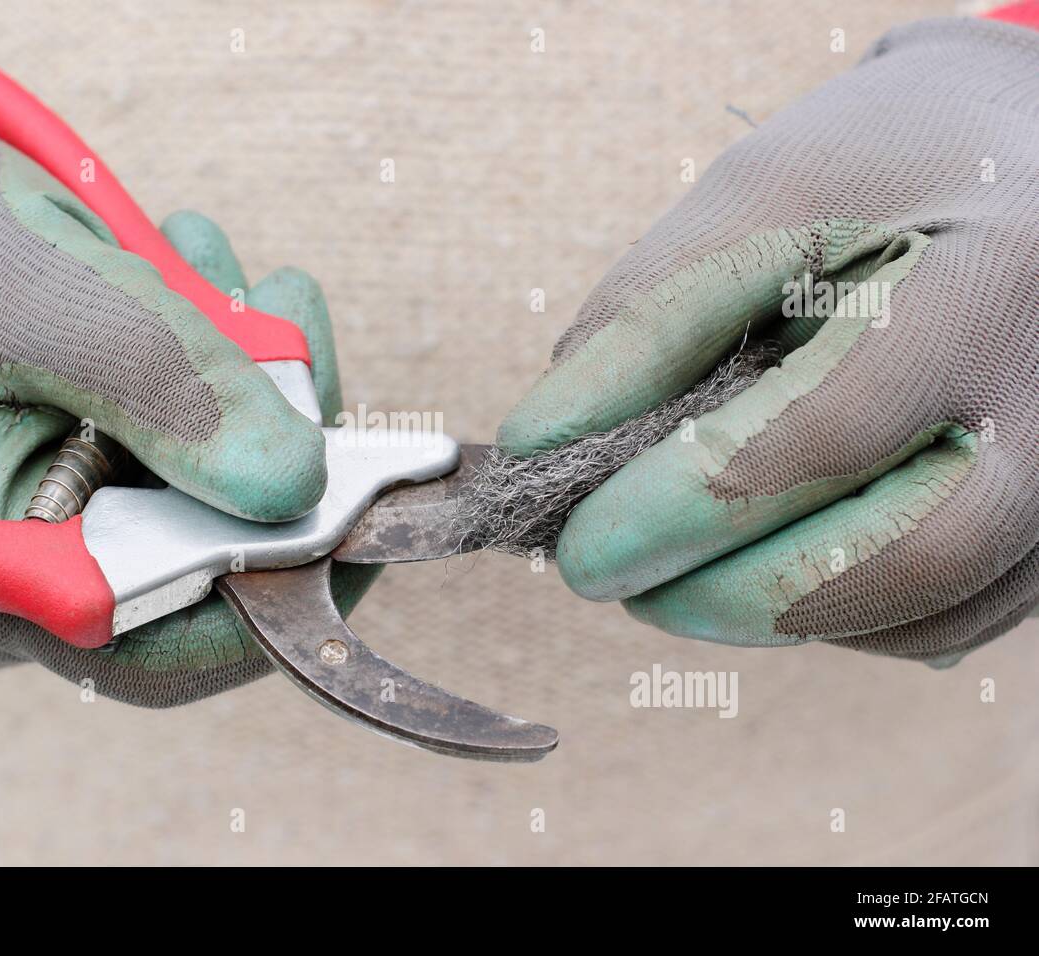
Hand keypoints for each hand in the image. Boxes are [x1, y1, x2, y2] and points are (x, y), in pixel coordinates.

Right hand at [0, 101, 377, 702]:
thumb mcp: (36, 291)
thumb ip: (169, 388)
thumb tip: (299, 481)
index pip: (158, 645)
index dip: (282, 582)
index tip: (370, 496)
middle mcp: (2, 590)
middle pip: (194, 564)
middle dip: (262, 439)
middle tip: (284, 318)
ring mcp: (35, 540)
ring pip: (190, 499)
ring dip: (233, 384)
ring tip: (220, 272)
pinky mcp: (60, 485)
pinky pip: (164, 455)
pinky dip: (196, 373)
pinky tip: (193, 285)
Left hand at [498, 19, 1038, 664]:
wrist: (1021, 153)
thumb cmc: (881, 160)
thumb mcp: (760, 195)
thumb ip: (650, 317)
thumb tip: (540, 444)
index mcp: (990, 287)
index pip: (832, 433)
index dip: (682, 502)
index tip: (573, 541)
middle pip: (908, 555)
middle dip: (729, 591)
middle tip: (608, 577)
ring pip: (931, 606)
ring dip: (772, 613)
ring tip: (667, 578)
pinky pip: (949, 616)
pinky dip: (833, 615)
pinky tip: (757, 570)